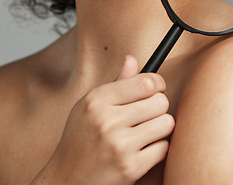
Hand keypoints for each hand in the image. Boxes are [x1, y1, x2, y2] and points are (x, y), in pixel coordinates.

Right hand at [31, 55, 174, 184]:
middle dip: (158, 106)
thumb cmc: (80, 140)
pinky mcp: (130, 168)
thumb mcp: (89, 106)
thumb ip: (116, 83)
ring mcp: (119, 145)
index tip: (156, 88)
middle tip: (148, 113)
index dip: (157, 84)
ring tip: (146, 130)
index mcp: (97, 100)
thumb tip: (132, 59)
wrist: (66, 180)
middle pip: (160, 101)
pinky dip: (157, 148)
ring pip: (166, 123)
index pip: (145, 82)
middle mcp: (107, 120)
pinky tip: (142, 148)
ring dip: (160, 127)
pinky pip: (163, 148)